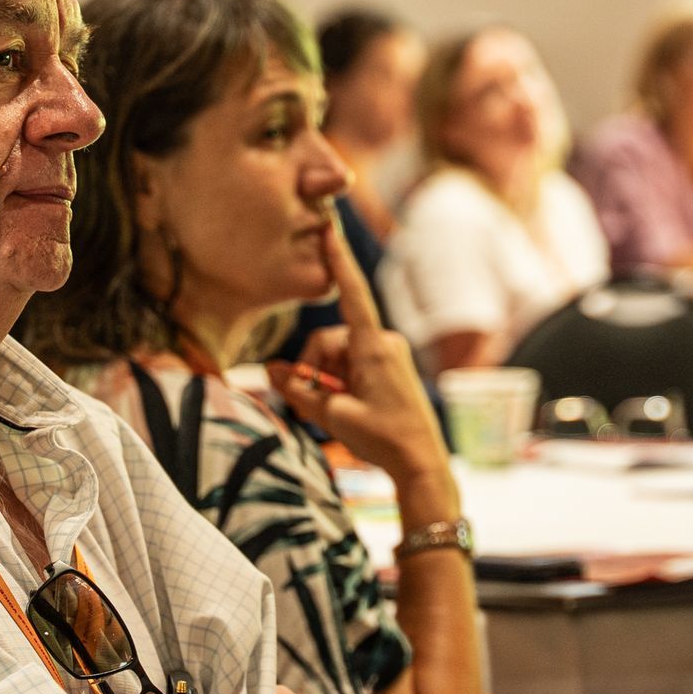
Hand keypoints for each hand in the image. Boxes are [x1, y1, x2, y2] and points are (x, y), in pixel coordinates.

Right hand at [266, 225, 450, 491]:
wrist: (422, 463)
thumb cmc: (383, 439)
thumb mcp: (332, 416)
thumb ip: (298, 390)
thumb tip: (270, 370)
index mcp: (374, 347)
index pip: (352, 294)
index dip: (338, 261)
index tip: (329, 229)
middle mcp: (383, 342)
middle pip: (328, 341)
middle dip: (314, 368)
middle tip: (312, 405)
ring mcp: (388, 354)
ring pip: (337, 355)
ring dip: (326, 379)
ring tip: (333, 412)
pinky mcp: (388, 367)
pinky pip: (351, 364)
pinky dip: (339, 382)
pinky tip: (343, 408)